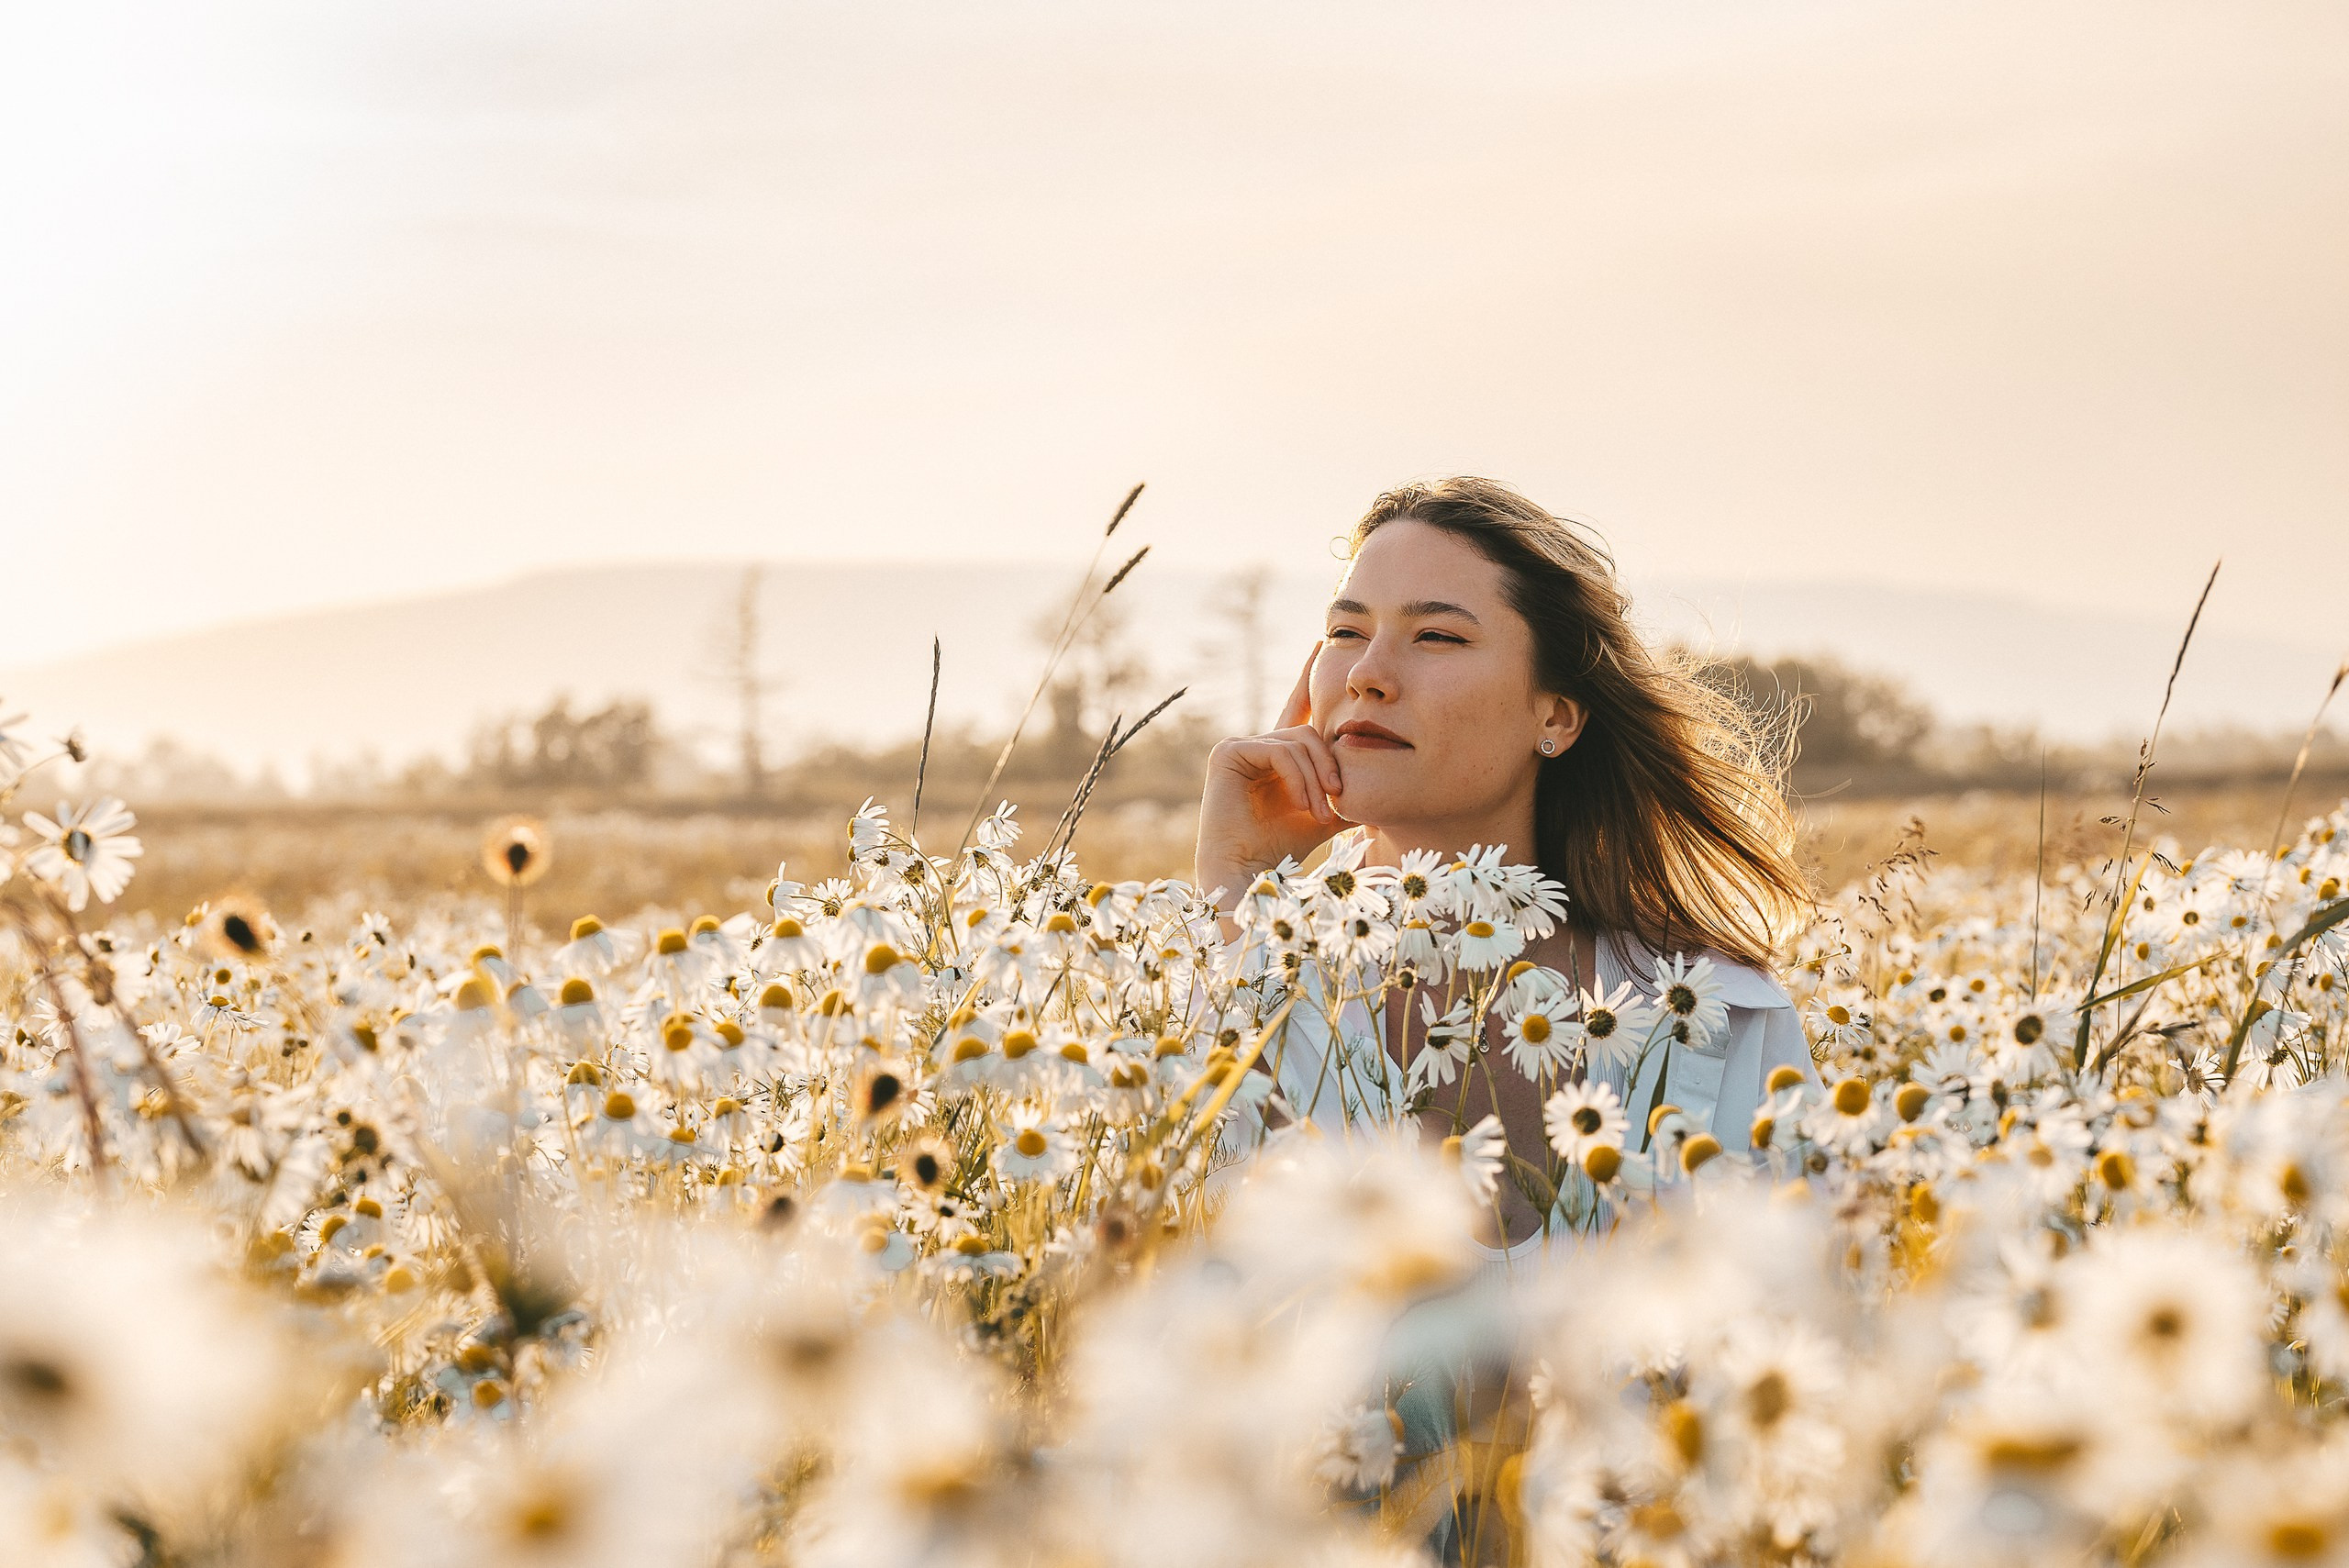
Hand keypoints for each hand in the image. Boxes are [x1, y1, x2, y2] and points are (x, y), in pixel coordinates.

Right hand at [1195, 647, 1351, 909]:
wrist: (1250, 873)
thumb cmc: (1286, 848)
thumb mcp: (1329, 811)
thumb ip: (1351, 790)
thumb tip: (1388, 784)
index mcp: (1279, 754)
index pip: (1298, 708)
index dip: (1308, 676)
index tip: (1320, 641)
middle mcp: (1257, 745)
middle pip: (1311, 732)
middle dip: (1331, 766)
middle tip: (1337, 801)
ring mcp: (1239, 746)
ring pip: (1300, 741)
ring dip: (1317, 780)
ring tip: (1320, 813)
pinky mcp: (1228, 752)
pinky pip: (1280, 749)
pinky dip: (1298, 778)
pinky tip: (1300, 804)